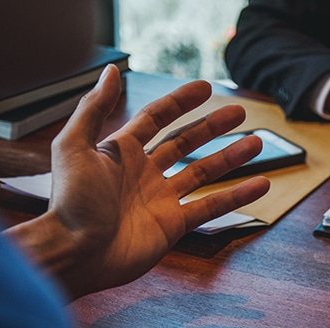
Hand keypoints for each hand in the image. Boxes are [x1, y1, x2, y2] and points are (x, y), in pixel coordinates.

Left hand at [3, 65, 269, 299]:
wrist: (75, 254)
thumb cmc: (70, 203)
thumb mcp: (74, 147)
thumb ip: (93, 108)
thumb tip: (111, 71)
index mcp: (121, 151)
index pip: (157, 118)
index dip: (180, 102)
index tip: (205, 88)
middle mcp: (143, 172)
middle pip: (185, 142)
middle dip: (212, 126)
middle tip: (239, 113)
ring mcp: (161, 199)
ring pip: (203, 172)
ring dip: (230, 157)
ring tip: (256, 143)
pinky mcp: (173, 225)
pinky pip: (211, 206)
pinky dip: (237, 196)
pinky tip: (259, 185)